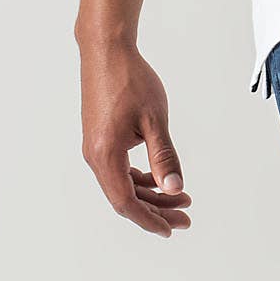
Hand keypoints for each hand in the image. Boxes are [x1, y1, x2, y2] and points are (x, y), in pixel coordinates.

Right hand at [77, 33, 192, 234]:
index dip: (149, 219)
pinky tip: (160, 177)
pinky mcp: (99, 138)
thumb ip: (164, 157)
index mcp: (106, 154)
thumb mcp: (154, 121)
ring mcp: (95, 147)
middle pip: (124, 197)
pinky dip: (140, 178)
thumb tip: (174, 188)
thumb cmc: (130, 80)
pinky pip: (118, 169)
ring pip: (122, 184)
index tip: (171, 229)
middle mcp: (95, 155)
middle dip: (156, 210)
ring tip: (180, 196)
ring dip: (150, 194)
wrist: (107, 51)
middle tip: (184, 216)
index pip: (126, 202)